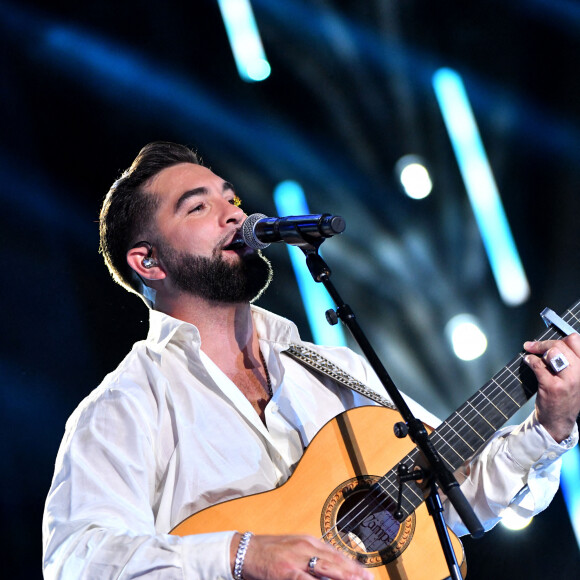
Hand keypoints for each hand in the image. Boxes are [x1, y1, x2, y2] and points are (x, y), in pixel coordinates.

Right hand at [230, 533, 372, 579]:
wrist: (244, 551)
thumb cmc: (269, 551)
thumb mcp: (293, 548)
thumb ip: (311, 556)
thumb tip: (330, 567)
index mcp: (308, 541)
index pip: (336, 553)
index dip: (352, 564)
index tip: (366, 573)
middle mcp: (305, 547)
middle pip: (335, 562)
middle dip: (353, 572)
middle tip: (368, 579)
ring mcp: (296, 559)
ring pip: (326, 570)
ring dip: (342, 577)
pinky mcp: (286, 572)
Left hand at [524, 333, 579, 441]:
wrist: (558, 421)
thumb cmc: (565, 397)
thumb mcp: (575, 377)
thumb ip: (569, 360)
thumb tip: (552, 344)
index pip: (576, 341)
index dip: (560, 338)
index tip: (549, 342)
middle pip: (562, 345)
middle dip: (544, 343)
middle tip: (532, 345)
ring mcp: (567, 380)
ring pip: (552, 353)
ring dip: (538, 351)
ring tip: (531, 354)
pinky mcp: (552, 387)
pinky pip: (538, 365)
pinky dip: (530, 360)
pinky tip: (528, 361)